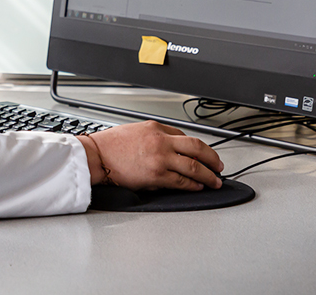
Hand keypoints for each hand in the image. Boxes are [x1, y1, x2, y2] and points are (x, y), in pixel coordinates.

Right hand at [77, 121, 222, 190]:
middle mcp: (161, 141)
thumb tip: (172, 148)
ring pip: (194, 166)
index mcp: (155, 128)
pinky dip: (193, 185)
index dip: (200, 148)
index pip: (186, 136)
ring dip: (208, 176)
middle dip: (213, 159)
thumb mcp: (135, 131)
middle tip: (219, 166)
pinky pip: (182, 181)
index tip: (205, 155)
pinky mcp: (156, 175)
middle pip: (198, 148)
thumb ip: (155, 136)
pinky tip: (198, 187)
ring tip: (215, 181)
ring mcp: (160, 158)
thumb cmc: (110, 145)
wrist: (96, 156)